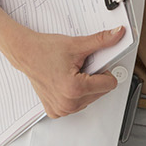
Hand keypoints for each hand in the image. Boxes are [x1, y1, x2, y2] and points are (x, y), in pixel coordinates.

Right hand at [6, 27, 122, 117]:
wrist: (26, 53)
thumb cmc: (46, 50)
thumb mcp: (78, 44)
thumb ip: (102, 40)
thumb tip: (119, 34)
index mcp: (75, 89)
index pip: (110, 84)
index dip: (104, 70)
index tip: (92, 63)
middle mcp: (67, 103)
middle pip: (101, 92)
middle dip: (94, 78)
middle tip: (78, 67)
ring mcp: (61, 109)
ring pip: (90, 99)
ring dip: (85, 86)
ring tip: (70, 74)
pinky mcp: (55, 111)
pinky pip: (77, 105)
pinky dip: (74, 94)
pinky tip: (64, 82)